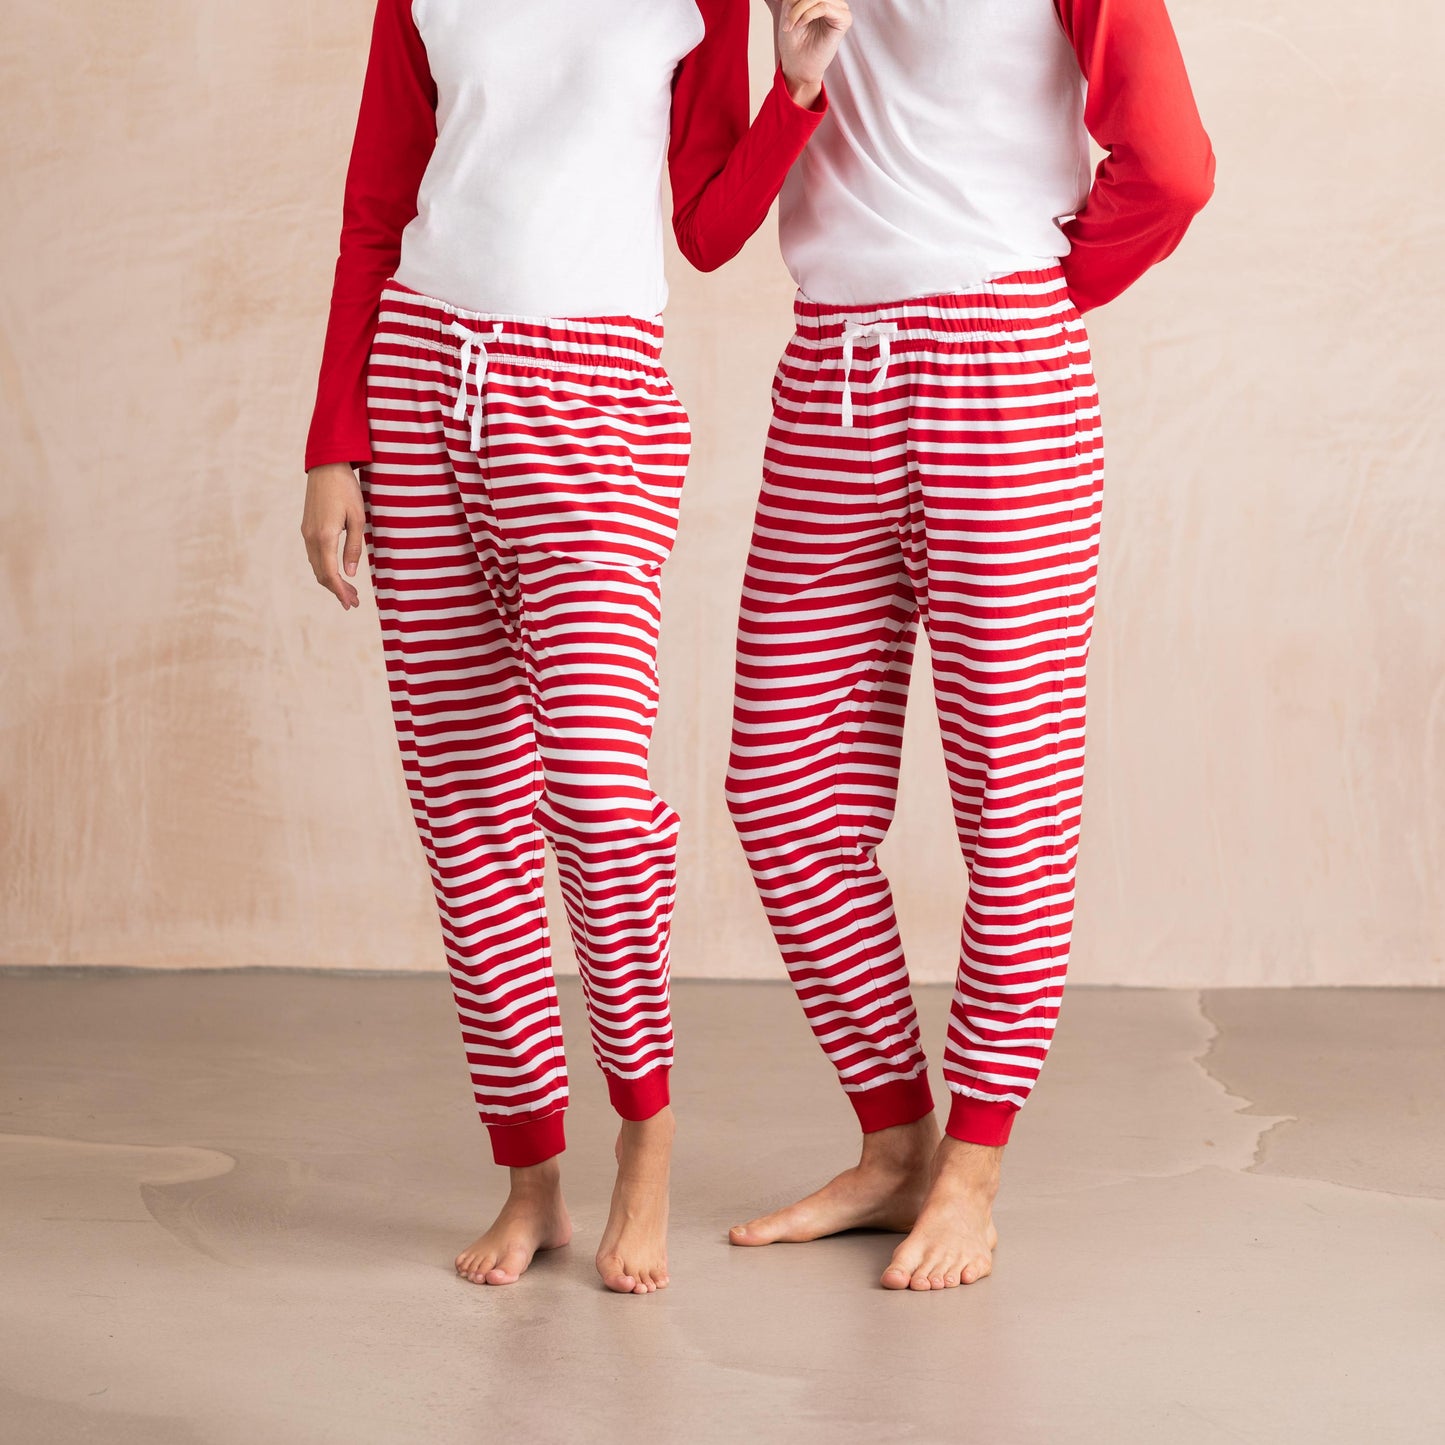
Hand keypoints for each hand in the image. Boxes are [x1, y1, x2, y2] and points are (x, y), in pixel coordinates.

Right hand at [301, 463, 365, 609]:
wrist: (326, 466)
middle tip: (354, 601)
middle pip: (321, 574)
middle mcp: (311, 537)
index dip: (340, 591)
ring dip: (331, 580)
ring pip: (316, 565)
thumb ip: (353, 547)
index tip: (350, 603)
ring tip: (349, 590)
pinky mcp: (307, 527)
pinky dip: (325, 567)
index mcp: (324, 537)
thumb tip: (350, 573)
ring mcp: (306, 532)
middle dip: (337, 590)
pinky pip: (314, 555)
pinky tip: (337, 571)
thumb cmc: (346, 490)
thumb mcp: (357, 518)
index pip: (330, 573)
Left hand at [777, 1, 850, 108]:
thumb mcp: (789, 10)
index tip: (784, 14)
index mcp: (821, 0)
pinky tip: (801, 25)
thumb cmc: (792, 42)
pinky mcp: (843, 20)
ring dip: (800, 9)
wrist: (797, 67)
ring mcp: (840, 9)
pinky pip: (825, 6)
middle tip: (786, 21)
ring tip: (791, 25)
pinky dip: (809, 14)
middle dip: (796, 3)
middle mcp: (833, 1)